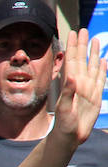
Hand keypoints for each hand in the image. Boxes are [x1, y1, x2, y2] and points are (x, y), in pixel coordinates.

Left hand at [53, 28, 107, 145]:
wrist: (69, 137)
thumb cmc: (63, 126)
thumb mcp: (64, 110)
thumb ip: (68, 93)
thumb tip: (72, 77)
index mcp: (70, 84)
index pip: (72, 60)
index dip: (72, 47)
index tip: (73, 33)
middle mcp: (79, 83)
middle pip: (82, 59)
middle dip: (82, 45)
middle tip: (83, 30)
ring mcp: (87, 89)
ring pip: (91, 66)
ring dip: (93, 53)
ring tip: (95, 40)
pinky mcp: (95, 96)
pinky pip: (100, 79)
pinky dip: (102, 69)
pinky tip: (102, 60)